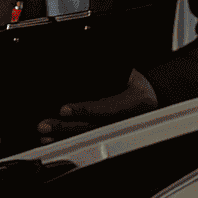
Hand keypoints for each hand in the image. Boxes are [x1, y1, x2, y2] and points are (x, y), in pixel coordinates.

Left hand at [37, 69, 157, 142]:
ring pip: (89, 137)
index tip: (63, 109)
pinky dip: (68, 139)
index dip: (84, 110)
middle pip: (94, 127)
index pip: (107, 109)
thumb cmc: (135, 81)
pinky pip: (87, 139)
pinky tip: (53, 140)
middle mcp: (128, 120)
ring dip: (64, 136)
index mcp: (137, 101)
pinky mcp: (109, 136)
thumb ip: (109, 69)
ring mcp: (119, 131)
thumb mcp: (127, 71)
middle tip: (45, 124)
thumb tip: (79, 57)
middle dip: (67, 127)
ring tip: (45, 135)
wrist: (152, 97)